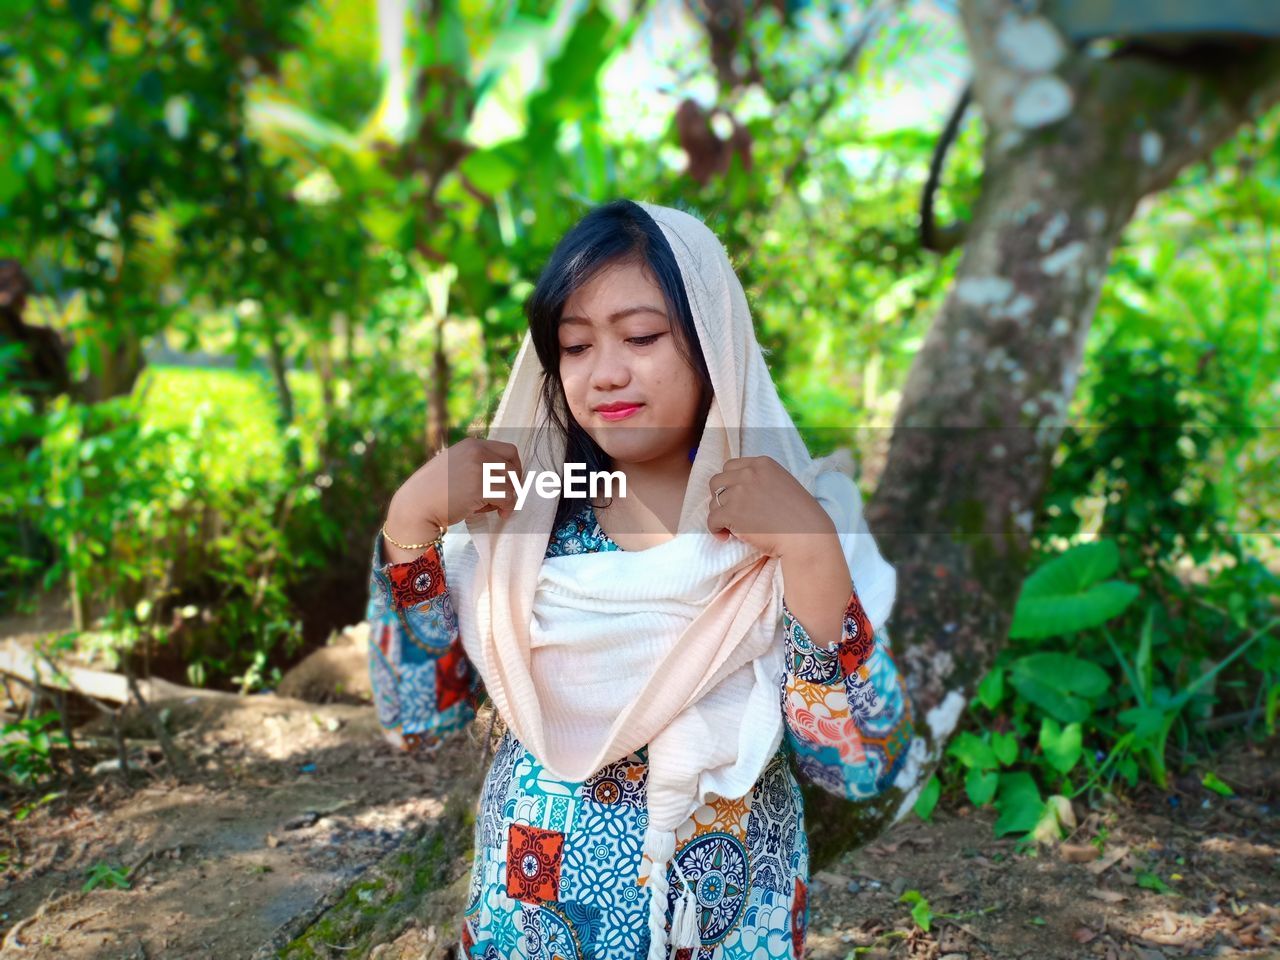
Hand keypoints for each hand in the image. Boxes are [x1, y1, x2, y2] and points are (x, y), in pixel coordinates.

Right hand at [384, 438, 522, 561]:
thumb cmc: (435, 492)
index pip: (509, 450)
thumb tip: (507, 476)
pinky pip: (507, 497)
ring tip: (495, 508)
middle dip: (514, 485)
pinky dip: (506, 507)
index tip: (512, 483)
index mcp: (472, 444)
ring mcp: (479, 468)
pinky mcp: (480, 487)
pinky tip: (499, 513)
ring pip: (511, 484)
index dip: (516, 468)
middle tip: (507, 500)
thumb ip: (478, 464)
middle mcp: (477, 452)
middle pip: (513, 467)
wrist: (416, 506)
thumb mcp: (456, 466)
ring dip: (507, 499)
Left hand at [706, 456, 835, 557]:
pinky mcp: (732, 512)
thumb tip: (737, 489)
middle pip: (717, 481)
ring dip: (720, 515)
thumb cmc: (799, 516)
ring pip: (714, 502)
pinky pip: (712, 520)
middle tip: (730, 512)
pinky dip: (716, 529)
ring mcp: (739, 492)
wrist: (806, 536)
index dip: (729, 484)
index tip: (735, 498)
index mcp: (762, 463)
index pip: (730, 466)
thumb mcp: (783, 484)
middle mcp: (749, 473)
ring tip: (733, 528)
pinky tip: (726, 537)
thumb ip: (761, 480)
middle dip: (720, 497)